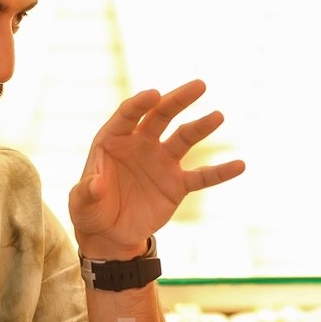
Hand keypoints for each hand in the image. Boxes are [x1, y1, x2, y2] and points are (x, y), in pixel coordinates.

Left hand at [69, 80, 245, 259]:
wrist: (110, 235)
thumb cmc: (90, 212)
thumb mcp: (81, 204)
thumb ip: (87, 192)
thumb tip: (96, 184)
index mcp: (114, 140)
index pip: (128, 115)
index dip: (140, 104)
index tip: (154, 95)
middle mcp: (141, 144)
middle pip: (161, 116)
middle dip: (178, 100)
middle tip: (199, 86)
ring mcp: (162, 162)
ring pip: (184, 139)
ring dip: (201, 127)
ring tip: (218, 116)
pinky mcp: (177, 184)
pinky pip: (201, 176)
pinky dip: (220, 172)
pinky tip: (240, 165)